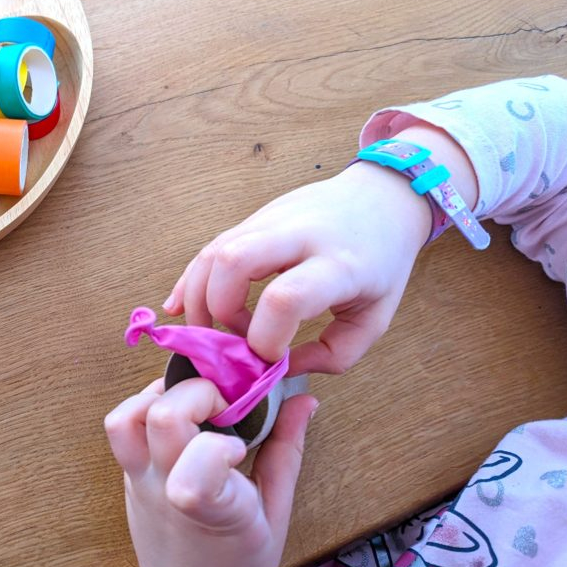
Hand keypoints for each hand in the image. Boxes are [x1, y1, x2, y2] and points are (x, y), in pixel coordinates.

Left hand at [105, 377, 318, 566]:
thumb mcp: (276, 514)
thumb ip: (287, 450)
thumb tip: (305, 399)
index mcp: (214, 511)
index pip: (196, 470)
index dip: (219, 445)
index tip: (240, 448)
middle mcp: (166, 493)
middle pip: (159, 418)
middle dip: (196, 392)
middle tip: (222, 406)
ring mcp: (139, 485)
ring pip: (122, 419)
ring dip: (158, 396)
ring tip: (193, 407)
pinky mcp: (126, 480)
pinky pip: (121, 430)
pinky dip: (145, 408)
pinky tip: (180, 420)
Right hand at [164, 125, 478, 374]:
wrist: (382, 197)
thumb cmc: (382, 263)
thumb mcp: (374, 318)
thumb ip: (333, 355)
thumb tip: (280, 369)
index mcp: (338, 264)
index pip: (285, 299)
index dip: (265, 338)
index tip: (272, 358)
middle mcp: (299, 235)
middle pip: (232, 263)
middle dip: (217, 311)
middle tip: (231, 341)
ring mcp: (271, 220)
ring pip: (212, 253)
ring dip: (197, 298)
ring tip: (208, 331)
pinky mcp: (253, 218)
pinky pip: (209, 248)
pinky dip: (191, 281)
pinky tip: (183, 307)